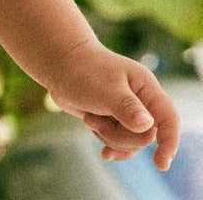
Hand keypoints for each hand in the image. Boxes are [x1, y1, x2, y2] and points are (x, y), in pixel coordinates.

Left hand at [45, 38, 180, 170]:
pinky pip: (120, 144)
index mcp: (145, 87)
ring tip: (90, 118)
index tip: (160, 164)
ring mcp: (128, 112)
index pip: (169, 119)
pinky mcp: (115, 120)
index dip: (169, 142)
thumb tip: (147, 126)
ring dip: (109, 137)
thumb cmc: (82, 71)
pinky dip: (110, 146)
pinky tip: (105, 155)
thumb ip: (126, 107)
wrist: (59, 65)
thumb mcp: (105, 89)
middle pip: (146, 137)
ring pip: (131, 143)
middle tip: (95, 121)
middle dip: (120, 136)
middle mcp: (141, 101)